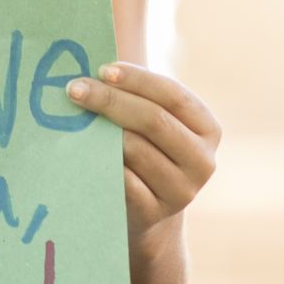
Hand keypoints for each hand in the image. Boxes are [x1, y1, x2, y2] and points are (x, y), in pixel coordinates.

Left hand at [66, 62, 220, 235]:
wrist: (148, 212)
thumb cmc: (148, 151)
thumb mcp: (155, 125)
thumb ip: (138, 99)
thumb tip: (95, 74)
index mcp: (207, 129)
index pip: (174, 95)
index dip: (138, 79)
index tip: (103, 69)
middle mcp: (202, 161)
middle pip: (154, 120)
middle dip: (110, 100)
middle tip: (75, 89)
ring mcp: (181, 191)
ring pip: (136, 149)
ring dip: (101, 131)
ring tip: (75, 117)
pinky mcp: (154, 213)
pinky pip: (122, 180)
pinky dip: (101, 161)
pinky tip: (82, 149)